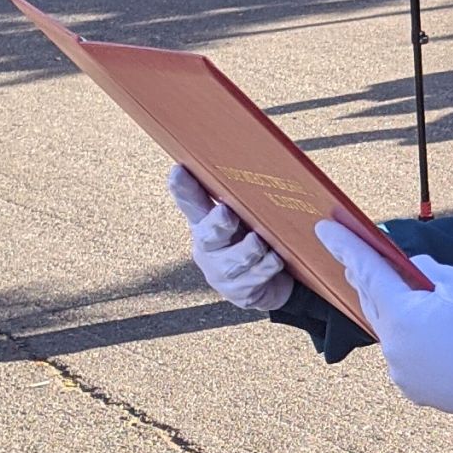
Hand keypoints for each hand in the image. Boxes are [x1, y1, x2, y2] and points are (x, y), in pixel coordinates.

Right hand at [167, 163, 291, 313]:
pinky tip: (276, 260)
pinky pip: (252, 279)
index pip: (191, 202)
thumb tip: (268, 160)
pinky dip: (266, 268)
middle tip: (227, 214)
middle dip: (218, 224)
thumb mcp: (253, 214)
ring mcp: (220, 272)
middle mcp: (208, 247)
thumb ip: (250, 195)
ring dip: (249, 250)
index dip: (182, 189)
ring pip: (232, 261)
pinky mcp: (238, 292)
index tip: (177, 171)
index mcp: (207, 221)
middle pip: (207, 234)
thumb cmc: (260, 237)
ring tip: (260, 242)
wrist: (275, 282)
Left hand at [316, 220, 452, 424]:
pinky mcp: (410, 387)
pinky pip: (400, 354)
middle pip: (371, 301)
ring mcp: (399, 369)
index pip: (366, 270)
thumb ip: (427, 273)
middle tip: (358, 258)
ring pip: (386, 330)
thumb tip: (409, 270)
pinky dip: (407, 340)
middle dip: (367, 278)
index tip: (324, 228)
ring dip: (392, 312)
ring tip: (414, 302)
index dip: (343, 246)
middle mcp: (392, 343)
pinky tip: (431, 337)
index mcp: (403, 313)